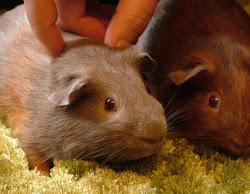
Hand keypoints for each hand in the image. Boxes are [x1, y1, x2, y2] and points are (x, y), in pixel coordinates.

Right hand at [24, 0, 156, 57]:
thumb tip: (118, 45)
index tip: (61, 54)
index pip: (39, 7)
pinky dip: (96, 7)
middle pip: (64, 12)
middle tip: (117, 35)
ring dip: (96, 20)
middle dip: (91, 30)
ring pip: (72, 6)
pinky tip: (115, 9)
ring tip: (120, 20)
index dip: (47, 35)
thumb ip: (132, 16)